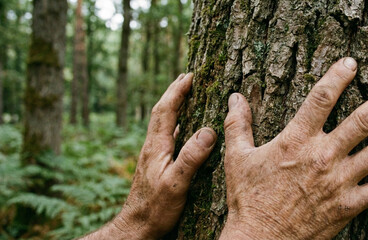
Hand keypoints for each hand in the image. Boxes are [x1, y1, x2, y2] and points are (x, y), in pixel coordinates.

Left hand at [81, 73, 216, 238]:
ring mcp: (153, 156)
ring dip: (175, 106)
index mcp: (156, 147)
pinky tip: (184, 129)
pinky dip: (177, 124)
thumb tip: (209, 131)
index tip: (190, 74)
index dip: (178, 90)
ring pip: (164, 123)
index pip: (166, 110)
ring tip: (186, 95)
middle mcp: (152, 147)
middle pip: (161, 112)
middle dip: (174, 92)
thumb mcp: (176, 183)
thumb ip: (191, 157)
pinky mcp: (157, 165)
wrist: (136, 227)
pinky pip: (168, 136)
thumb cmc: (155, 208)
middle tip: (186, 76)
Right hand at [219, 58, 367, 238]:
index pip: (321, 98)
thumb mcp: (238, 158)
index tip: (351, 63)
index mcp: (297, 140)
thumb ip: (238, 125)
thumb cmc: (248, 198)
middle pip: (362, 122)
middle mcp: (323, 156)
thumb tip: (235, 97)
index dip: (337, 76)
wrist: (260, 239)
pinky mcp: (346, 206)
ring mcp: (338, 182)